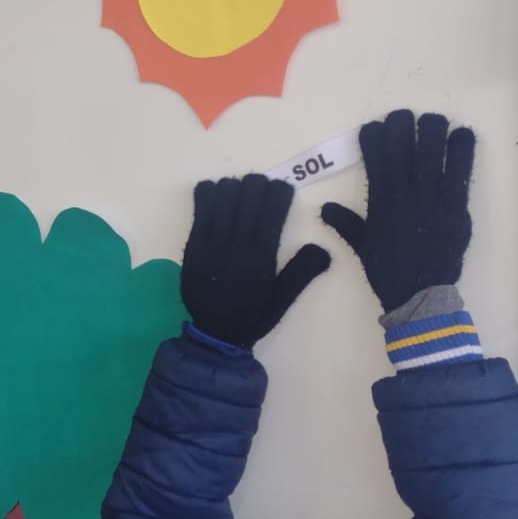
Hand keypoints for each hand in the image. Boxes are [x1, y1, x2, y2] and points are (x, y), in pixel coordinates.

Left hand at [181, 174, 329, 348]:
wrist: (214, 333)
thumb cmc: (252, 315)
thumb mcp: (282, 299)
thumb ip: (302, 272)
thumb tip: (324, 249)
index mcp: (261, 256)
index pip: (273, 209)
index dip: (280, 191)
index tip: (283, 189)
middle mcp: (237, 245)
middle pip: (249, 195)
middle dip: (258, 185)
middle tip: (261, 190)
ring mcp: (211, 243)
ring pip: (224, 196)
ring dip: (234, 187)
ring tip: (239, 194)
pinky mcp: (193, 244)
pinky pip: (200, 208)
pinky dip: (208, 192)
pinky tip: (215, 191)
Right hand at [321, 110, 474, 311]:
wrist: (419, 295)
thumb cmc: (388, 270)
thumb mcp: (362, 246)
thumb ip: (346, 223)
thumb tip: (324, 208)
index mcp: (380, 203)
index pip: (374, 159)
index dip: (373, 137)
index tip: (373, 126)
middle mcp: (404, 196)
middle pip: (403, 148)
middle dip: (402, 126)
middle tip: (404, 117)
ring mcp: (432, 199)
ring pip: (432, 153)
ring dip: (432, 131)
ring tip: (433, 120)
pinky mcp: (456, 207)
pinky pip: (459, 172)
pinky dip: (462, 151)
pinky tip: (462, 134)